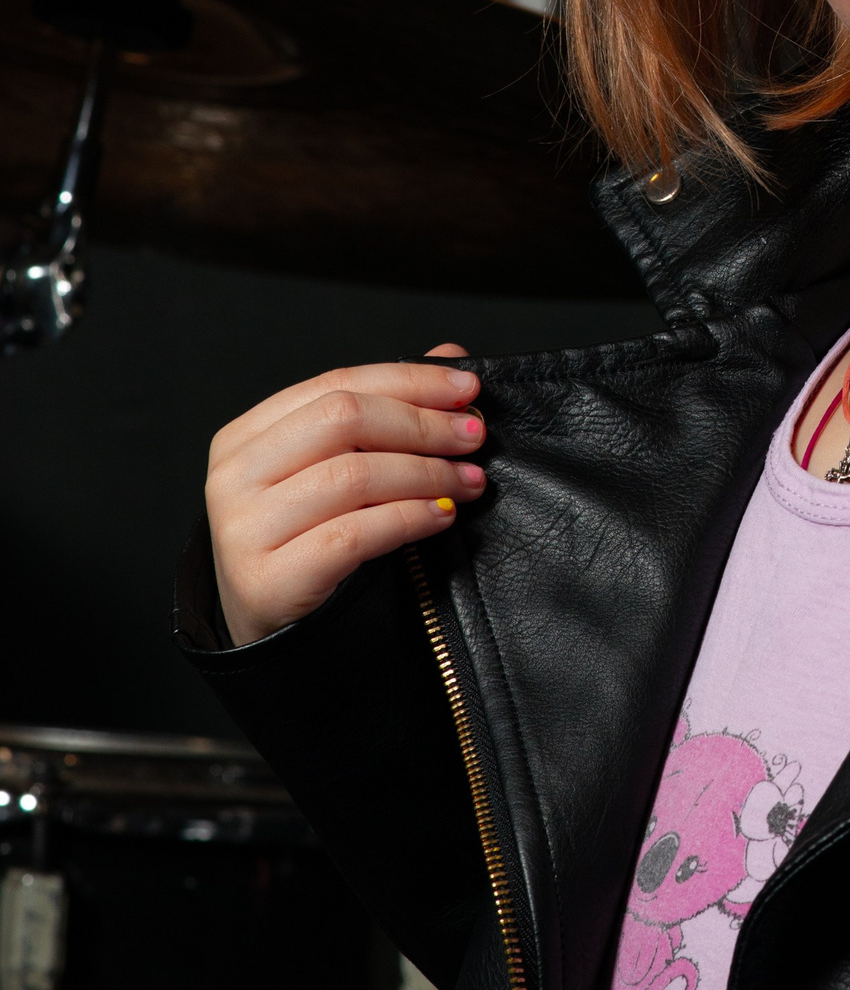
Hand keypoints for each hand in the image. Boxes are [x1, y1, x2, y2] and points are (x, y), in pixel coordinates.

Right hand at [206, 342, 485, 648]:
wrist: (276, 635)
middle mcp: (235, 476)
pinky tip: (441, 516)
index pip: (336, 385)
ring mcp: (242, 529)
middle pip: (342, 420)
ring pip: (351, 476)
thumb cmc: (310, 544)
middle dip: (421, 424)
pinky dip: (408, 519)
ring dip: (426, 474)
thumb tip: (450, 355)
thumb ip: (385, 413)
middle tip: (473, 436)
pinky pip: (351, 535)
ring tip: (468, 482)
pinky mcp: (266, 579)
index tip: (467, 387)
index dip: (408, 380)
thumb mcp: (338, 473)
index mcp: (246, 436)